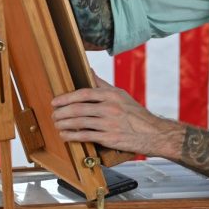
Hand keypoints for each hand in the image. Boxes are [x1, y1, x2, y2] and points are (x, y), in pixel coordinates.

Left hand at [51, 74, 180, 156]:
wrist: (154, 133)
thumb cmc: (136, 114)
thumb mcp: (121, 95)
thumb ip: (102, 84)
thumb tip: (88, 70)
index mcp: (112, 95)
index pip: (84, 93)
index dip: (66, 97)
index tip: (56, 101)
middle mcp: (110, 108)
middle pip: (79, 108)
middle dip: (62, 112)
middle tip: (53, 115)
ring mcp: (110, 123)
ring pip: (80, 122)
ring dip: (64, 124)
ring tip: (57, 124)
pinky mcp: (110, 138)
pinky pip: (86, 136)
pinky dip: (72, 136)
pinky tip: (65, 136)